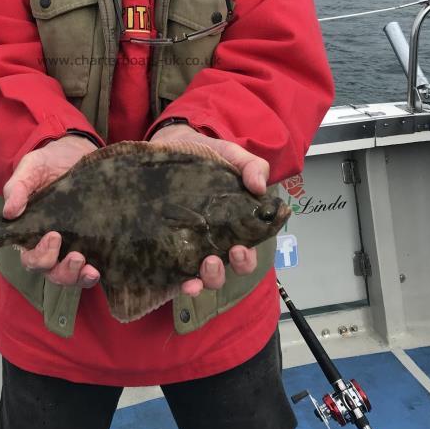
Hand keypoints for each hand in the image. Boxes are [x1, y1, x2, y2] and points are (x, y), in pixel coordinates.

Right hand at [2, 134, 100, 288]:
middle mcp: (52, 244)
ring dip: (77, 277)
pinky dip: (91, 276)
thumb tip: (9, 212)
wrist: (77, 151)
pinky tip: (98, 270)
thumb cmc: (48, 162)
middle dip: (61, 271)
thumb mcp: (30, 169)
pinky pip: (90, 269)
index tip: (53, 236)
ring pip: (70, 276)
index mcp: (31, 231)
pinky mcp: (93, 242)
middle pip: (51, 272)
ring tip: (89, 267)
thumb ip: (18, 187)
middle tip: (75, 255)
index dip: (39, 256)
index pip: (30, 257)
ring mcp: (73, 244)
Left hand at [150, 123, 268, 297]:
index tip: (241, 248)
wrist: (173, 145)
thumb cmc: (208, 156)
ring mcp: (190, 246)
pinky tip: (183, 282)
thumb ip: (252, 167)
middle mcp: (213, 242)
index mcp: (233, 226)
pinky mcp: (169, 246)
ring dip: (208, 278)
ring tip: (205, 265)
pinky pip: (176, 272)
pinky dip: (183, 282)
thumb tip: (260, 187)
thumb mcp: (233, 156)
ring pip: (203, 276)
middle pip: (226, 270)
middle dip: (227, 270)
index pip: (246, 252)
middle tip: (222, 256)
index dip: (247, 258)